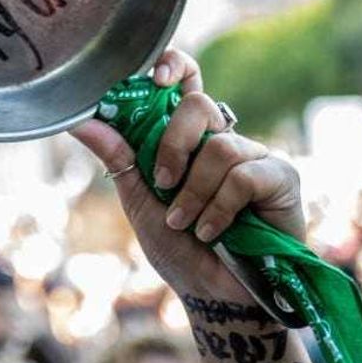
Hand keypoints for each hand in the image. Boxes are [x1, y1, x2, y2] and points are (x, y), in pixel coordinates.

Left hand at [70, 50, 303, 301]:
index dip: (175, 66)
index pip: (187, 82)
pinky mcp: (280, 178)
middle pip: (199, 105)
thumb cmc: (180, 249)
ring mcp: (254, 156)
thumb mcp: (140, 201)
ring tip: (186, 224)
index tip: (154, 79)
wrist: (214, 296)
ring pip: (218, 147)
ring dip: (193, 194)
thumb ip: (119, 159)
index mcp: (190, 138)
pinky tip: (213, 231)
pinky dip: (219, 208)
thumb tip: (81, 121)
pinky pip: (243, 175)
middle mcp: (224, 139)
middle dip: (172, 146)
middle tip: (162, 183)